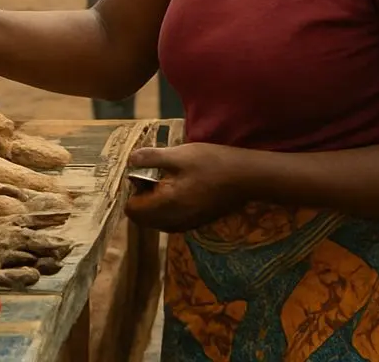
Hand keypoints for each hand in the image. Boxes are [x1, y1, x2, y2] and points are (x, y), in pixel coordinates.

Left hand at [124, 142, 249, 232]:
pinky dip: (168, 209)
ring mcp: (188, 224)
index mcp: (167, 205)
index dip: (131, 192)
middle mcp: (175, 221)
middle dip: (141, 200)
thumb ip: (151, 158)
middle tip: (152, 177)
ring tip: (166, 181)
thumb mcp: (179, 155)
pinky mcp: (198, 222)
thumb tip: (130, 160)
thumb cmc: (212, 163)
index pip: (132, 211)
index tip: (141, 175)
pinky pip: (173, 221)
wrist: (248, 178)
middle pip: (143, 219)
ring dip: (154, 205)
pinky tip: (180, 189)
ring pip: (158, 222)